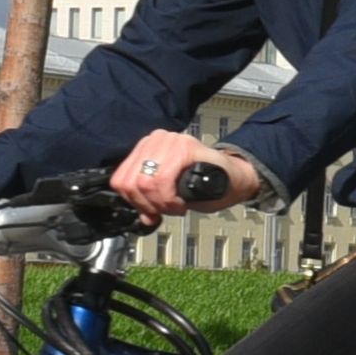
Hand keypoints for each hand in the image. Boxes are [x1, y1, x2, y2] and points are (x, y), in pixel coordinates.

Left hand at [109, 130, 262, 218]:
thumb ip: (149, 197)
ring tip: (174, 206)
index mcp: (147, 147)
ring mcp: (171, 141)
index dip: (133, 202)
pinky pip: (162, 180)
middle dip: (147, 205)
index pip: (120, 178)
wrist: (235, 178)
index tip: (149, 212)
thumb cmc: (206, 184)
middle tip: (164, 210)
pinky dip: (169, 200)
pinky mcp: (185, 147)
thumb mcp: (168, 189)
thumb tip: (140, 215)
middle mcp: (156, 139)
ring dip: (160, 203)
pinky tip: (181, 203)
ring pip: (144, 182)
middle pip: (130, 182)